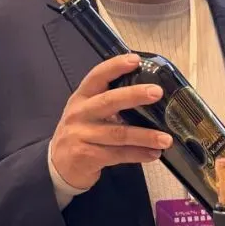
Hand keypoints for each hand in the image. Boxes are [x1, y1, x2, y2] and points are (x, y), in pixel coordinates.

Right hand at [49, 55, 171, 192]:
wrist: (58, 166)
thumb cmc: (81, 134)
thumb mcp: (88, 113)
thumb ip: (110, 103)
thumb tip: (148, 95)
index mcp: (81, 98)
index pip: (97, 76)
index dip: (115, 66)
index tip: (135, 59)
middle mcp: (79, 114)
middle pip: (109, 101)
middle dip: (134, 95)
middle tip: (157, 92)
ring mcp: (81, 135)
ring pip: (119, 134)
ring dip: (146, 136)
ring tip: (166, 139)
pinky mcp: (86, 156)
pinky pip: (118, 154)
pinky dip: (138, 154)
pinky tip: (153, 154)